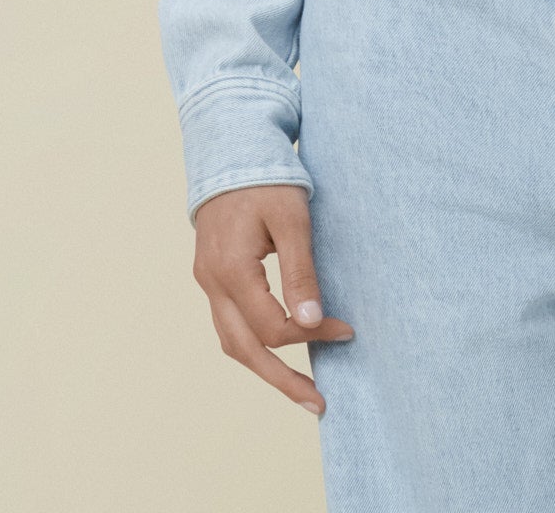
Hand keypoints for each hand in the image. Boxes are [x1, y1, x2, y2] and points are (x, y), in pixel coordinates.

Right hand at [191, 184, 354, 415]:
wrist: (231, 150)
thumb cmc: (266, 179)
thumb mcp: (292, 219)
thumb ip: (300, 271)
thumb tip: (311, 323)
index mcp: (232, 271)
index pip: (274, 327)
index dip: (312, 335)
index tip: (346, 328)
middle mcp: (212, 283)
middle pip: (245, 350)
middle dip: (283, 380)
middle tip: (319, 404)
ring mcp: (208, 282)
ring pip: (233, 342)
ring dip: (266, 369)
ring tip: (300, 389)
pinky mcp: (212, 276)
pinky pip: (229, 324)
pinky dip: (254, 344)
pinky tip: (278, 351)